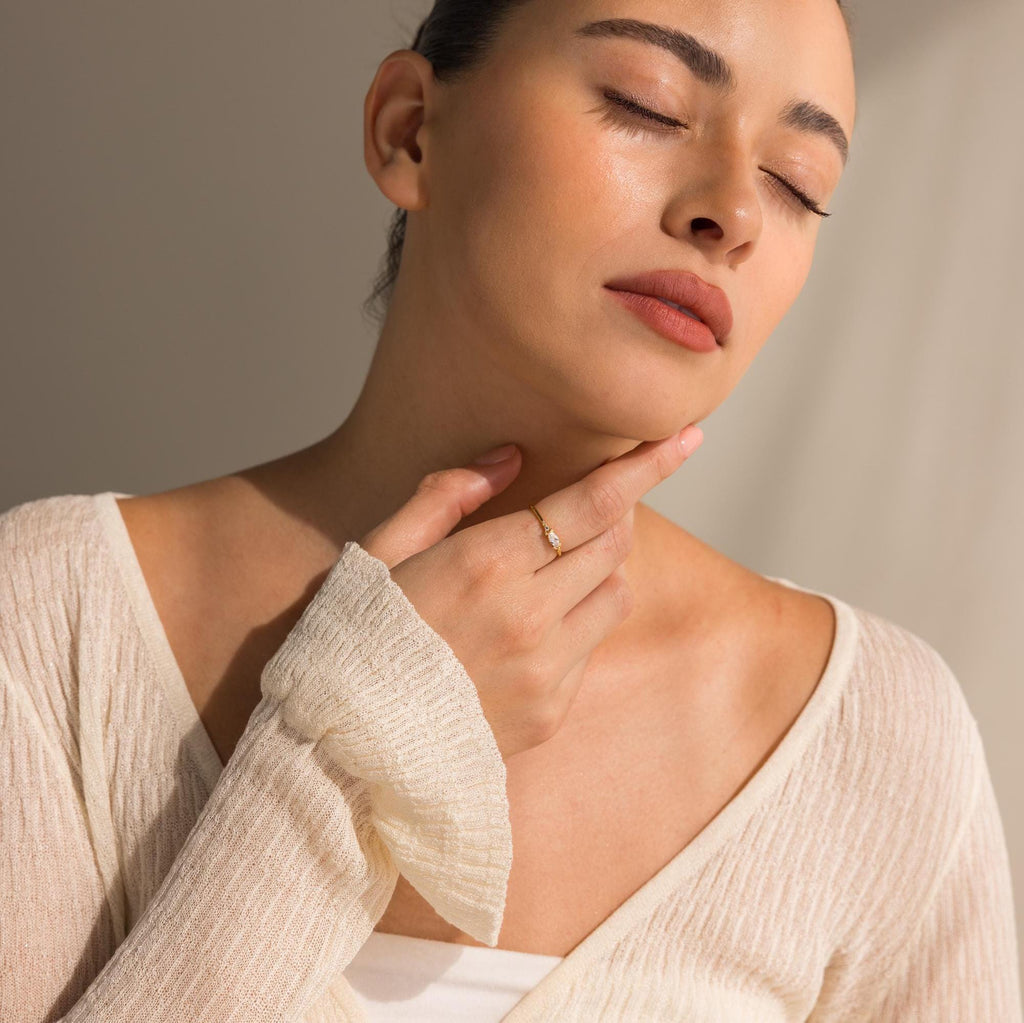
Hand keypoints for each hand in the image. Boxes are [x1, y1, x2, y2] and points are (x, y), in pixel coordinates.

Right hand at [359, 428, 703, 759]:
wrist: (344, 750)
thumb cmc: (354, 638)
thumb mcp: (380, 551)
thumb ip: (446, 495)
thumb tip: (509, 459)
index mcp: (485, 565)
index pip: (594, 503)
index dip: (647, 465)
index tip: (685, 438)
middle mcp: (528, 617)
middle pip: (616, 543)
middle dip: (612, 514)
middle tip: (580, 508)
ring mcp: (546, 671)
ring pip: (617, 594)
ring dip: (601, 569)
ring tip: (549, 572)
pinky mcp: (551, 712)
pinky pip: (592, 648)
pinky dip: (577, 623)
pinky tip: (526, 632)